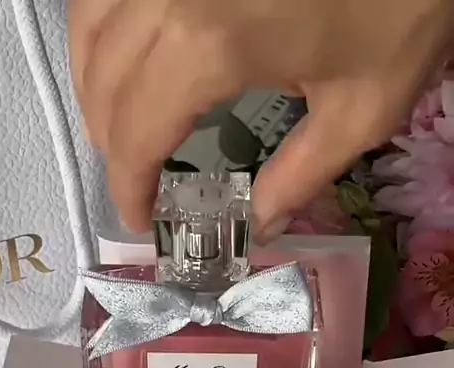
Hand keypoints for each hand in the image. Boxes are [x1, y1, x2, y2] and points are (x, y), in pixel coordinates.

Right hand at [68, 0, 452, 235]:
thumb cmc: (399, 9)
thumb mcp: (362, 109)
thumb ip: (300, 177)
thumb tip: (260, 224)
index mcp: (209, 44)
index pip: (136, 132)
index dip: (128, 186)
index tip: (141, 217)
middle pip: (103, 82)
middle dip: (112, 144)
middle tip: (139, 180)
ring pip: (90, 29)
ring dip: (97, 88)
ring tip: (126, 127)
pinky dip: (104, 34)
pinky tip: (130, 59)